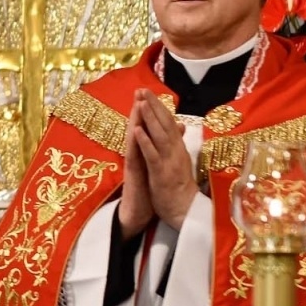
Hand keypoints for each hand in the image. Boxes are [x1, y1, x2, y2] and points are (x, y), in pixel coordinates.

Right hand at [116, 95, 153, 239]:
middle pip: (138, 129)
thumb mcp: (156, 169)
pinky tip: (135, 129)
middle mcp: (137, 156)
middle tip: (140, 90)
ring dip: (135, 120)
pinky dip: (135, 142)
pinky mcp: (133, 174)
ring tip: (137, 102)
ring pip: (134, 139)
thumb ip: (159, 153)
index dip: (150, 113)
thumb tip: (172, 136)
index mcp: (145, 154)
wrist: (137, 215)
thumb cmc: (147, 193)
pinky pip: (134, 155)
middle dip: (140, 110)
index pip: (147, 130)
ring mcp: (134, 164)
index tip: (152, 95)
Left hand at [131, 91, 197, 229]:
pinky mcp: (161, 173)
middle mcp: (175, 151)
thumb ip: (178, 144)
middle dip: (153, 106)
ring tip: (140, 102)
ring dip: (149, 118)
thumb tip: (180, 126)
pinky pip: (152, 155)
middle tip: (143, 89)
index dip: (159, 107)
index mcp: (178, 149)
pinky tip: (137, 130)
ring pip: (159, 135)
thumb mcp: (180, 162)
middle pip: (165, 124)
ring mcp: (169, 161)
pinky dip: (145, 142)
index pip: (169, 123)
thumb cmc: (180, 189)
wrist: (186, 212)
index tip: (149, 92)